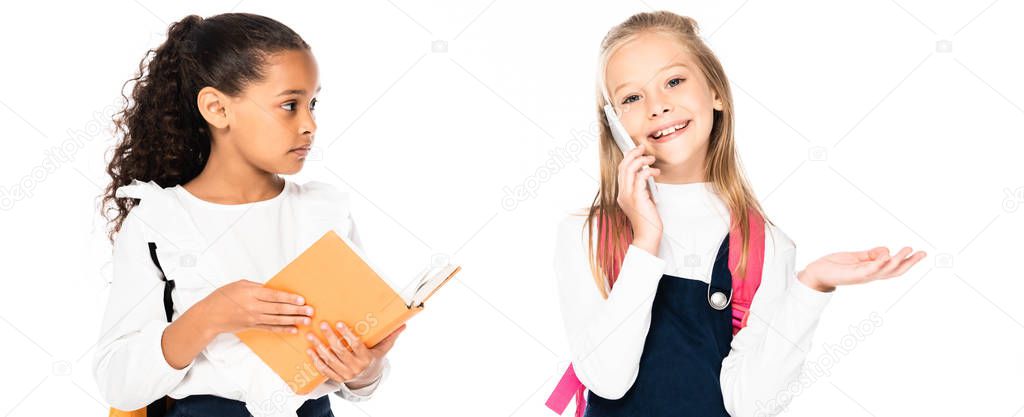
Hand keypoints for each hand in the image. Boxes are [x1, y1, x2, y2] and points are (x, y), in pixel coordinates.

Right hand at [198, 279, 312, 335]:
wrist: (209, 315)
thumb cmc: (223, 297)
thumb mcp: (240, 285)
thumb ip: (258, 287)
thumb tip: (274, 290)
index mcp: (251, 293)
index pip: (274, 296)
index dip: (289, 298)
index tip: (301, 299)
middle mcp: (253, 306)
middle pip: (279, 309)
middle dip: (296, 310)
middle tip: (310, 311)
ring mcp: (253, 318)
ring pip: (277, 320)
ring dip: (293, 320)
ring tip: (306, 321)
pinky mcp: (252, 326)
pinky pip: (270, 329)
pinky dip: (283, 330)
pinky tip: (293, 330)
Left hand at [306, 322, 405, 388]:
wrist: (367, 380)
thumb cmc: (374, 359)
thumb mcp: (383, 349)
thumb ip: (391, 337)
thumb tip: (404, 325)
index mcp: (366, 358)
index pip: (356, 345)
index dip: (348, 334)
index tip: (339, 323)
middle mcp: (355, 366)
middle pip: (340, 351)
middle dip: (330, 337)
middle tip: (322, 324)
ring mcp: (344, 373)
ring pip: (329, 359)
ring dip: (319, 347)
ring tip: (311, 335)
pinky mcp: (336, 377)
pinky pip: (324, 370)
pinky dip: (316, 360)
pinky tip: (310, 350)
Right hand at [616, 146, 661, 254]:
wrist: (648, 235)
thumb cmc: (647, 221)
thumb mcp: (643, 201)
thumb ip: (641, 189)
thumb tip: (647, 176)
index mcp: (622, 194)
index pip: (621, 171)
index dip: (627, 158)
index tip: (636, 151)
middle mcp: (622, 194)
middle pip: (623, 166)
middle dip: (632, 154)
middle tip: (642, 148)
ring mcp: (628, 196)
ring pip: (629, 169)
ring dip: (641, 160)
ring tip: (651, 159)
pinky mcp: (637, 197)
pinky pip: (641, 177)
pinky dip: (648, 171)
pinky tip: (655, 172)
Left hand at [798, 246, 926, 291]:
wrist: (816, 273)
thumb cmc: (834, 266)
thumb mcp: (856, 257)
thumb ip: (871, 254)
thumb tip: (887, 249)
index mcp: (872, 271)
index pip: (894, 267)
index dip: (908, 261)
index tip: (921, 253)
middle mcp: (870, 275)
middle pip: (894, 271)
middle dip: (909, 263)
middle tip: (922, 253)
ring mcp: (862, 276)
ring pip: (885, 271)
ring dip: (897, 262)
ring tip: (907, 251)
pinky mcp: (853, 275)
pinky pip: (869, 270)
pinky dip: (879, 264)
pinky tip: (887, 256)